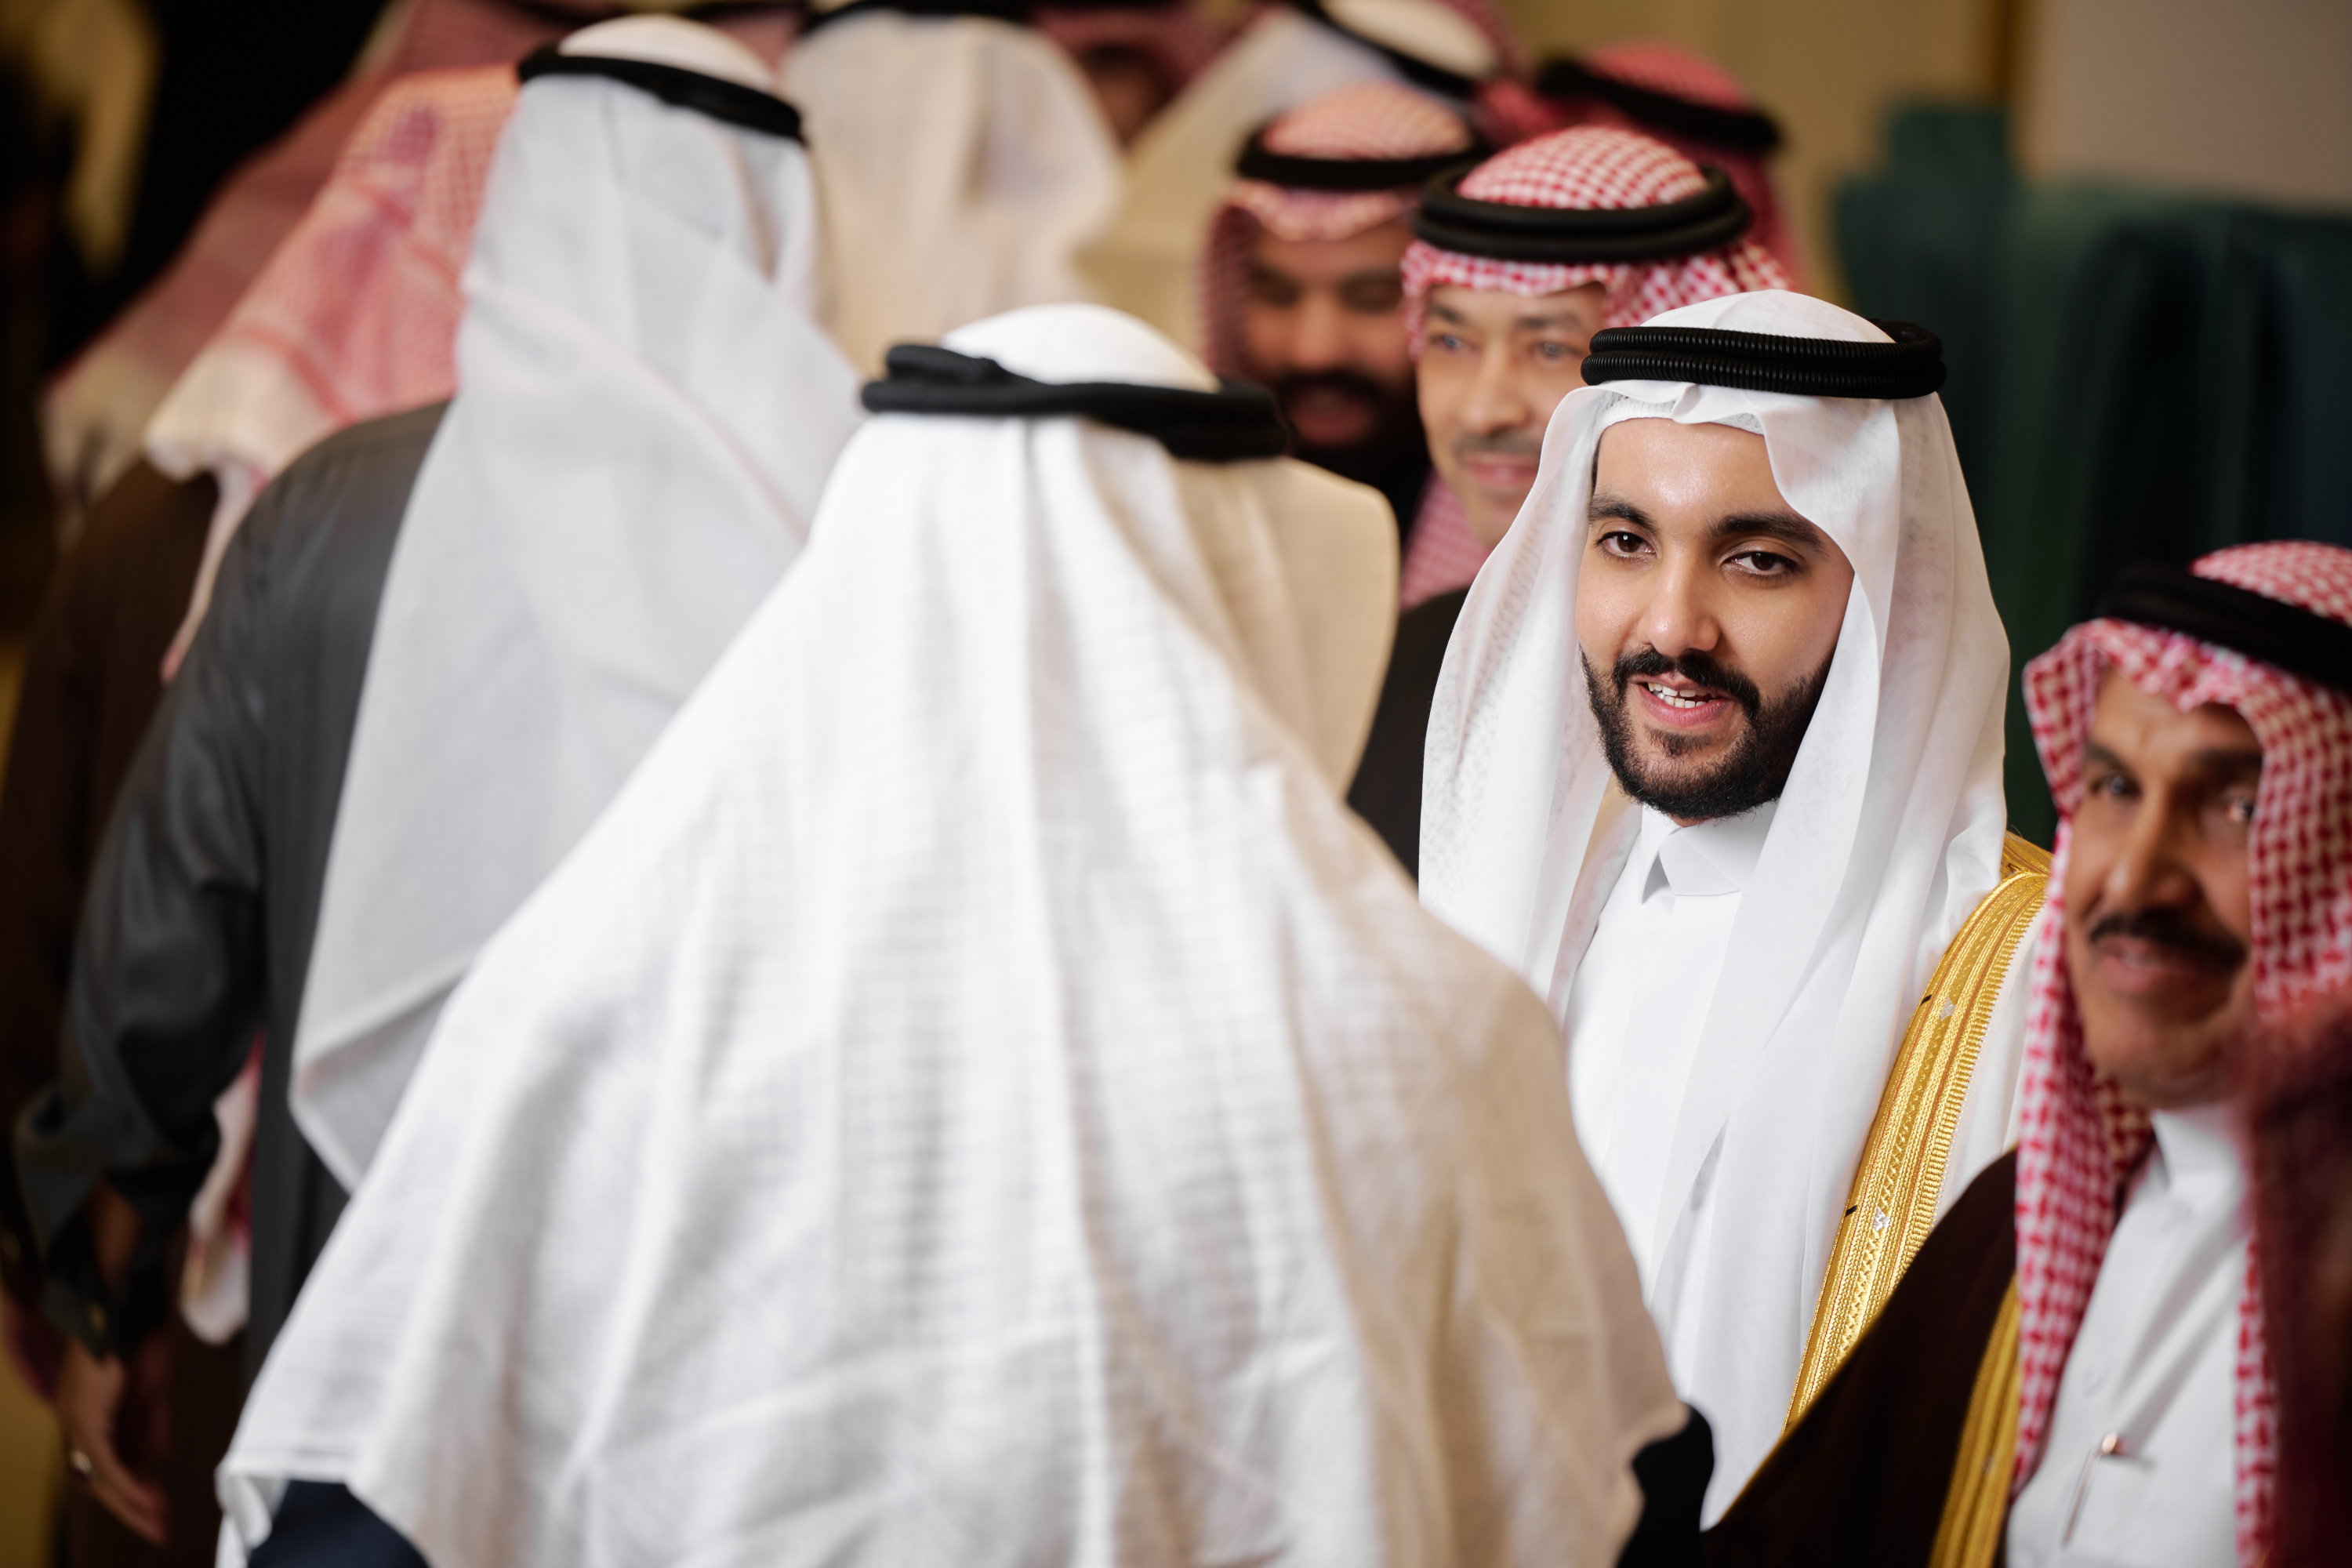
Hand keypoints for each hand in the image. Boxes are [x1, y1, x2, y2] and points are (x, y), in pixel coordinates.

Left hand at [56, 1336, 168, 1544]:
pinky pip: (105, 1464)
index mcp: (98, 1415)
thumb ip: (154, 1426)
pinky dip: (127, 1485)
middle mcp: (81, 1423)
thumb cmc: (139, 1337)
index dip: (138, 1489)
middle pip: (104, 1479)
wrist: (125, 1309)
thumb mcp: (156, 1390)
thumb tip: (158, 1457)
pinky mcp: (85, 1420)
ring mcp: (79, 1422)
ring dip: (132, 1504)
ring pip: (102, 1477)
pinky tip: (147, 1500)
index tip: (161, 1509)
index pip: (116, 1463)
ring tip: (159, 1522)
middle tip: (161, 1529)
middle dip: (135, 1508)